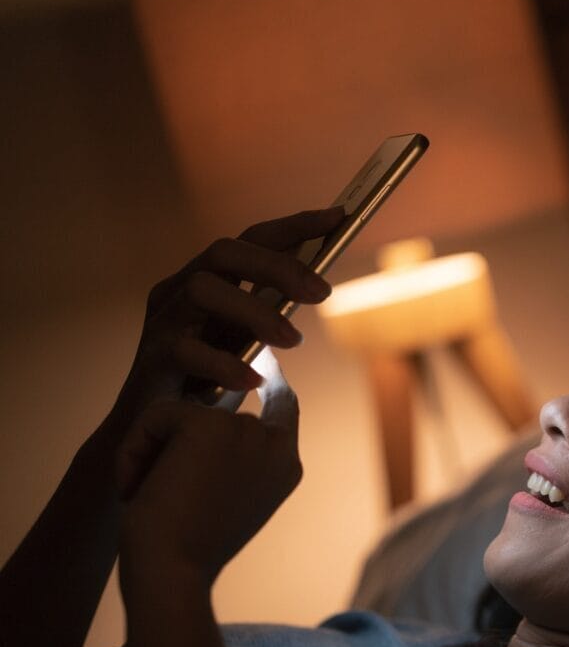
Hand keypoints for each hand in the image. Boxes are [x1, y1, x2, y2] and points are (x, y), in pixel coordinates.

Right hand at [109, 208, 340, 430]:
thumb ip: (271, 311)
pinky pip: (186, 350)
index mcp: (207, 280)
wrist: (153, 431)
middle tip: (323, 293)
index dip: (294, 225)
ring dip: (256, 311)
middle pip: (224, 252)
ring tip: (295, 341)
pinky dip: (225, 364)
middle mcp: (180, 291)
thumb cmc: (207, 381)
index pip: (250, 240)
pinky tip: (253, 381)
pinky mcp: (151, 359)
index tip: (339, 216)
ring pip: (203, 289)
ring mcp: (162, 322)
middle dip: (277, 265)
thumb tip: (318, 284)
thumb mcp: (245, 340)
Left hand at [116, 349, 302, 593]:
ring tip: (147, 495)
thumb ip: (233, 462)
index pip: (285, 406)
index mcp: (287, 466)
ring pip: (181, 414)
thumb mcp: (223, 504)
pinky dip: (134, 450)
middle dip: (173, 444)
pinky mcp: (208, 423)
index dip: (270, 384)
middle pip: (214, 413)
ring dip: (152, 452)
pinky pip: (157, 415)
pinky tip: (137, 486)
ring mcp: (246, 430)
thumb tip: (206, 418)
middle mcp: (276, 445)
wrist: (172, 574)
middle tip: (154, 492)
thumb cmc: (187, 552)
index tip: (259, 371)